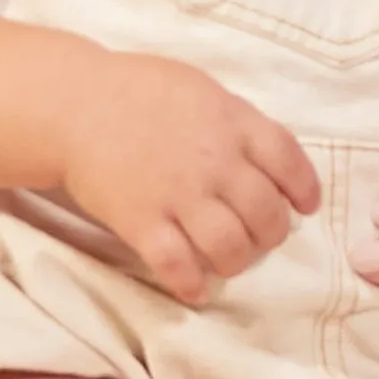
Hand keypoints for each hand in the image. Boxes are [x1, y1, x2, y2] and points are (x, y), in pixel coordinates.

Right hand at [60, 52, 321, 304]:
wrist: (73, 104)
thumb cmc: (137, 90)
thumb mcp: (200, 89)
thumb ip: (235, 121)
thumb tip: (263, 156)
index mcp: (232, 122)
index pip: (289, 161)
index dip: (304, 189)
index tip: (305, 206)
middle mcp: (214, 162)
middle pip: (267, 215)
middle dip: (271, 234)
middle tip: (259, 237)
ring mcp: (178, 195)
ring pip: (231, 248)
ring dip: (237, 261)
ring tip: (227, 260)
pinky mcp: (142, 222)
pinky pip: (177, 267)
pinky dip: (191, 285)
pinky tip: (195, 288)